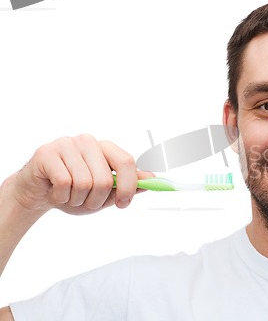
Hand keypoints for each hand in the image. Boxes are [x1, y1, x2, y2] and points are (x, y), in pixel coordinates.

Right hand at [8, 134, 151, 215]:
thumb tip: (152, 180)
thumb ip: (128, 185)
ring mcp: (67, 144)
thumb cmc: (74, 192)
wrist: (38, 193)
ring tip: (70, 197)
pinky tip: (56, 193)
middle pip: (105, 178)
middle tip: (87, 204)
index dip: (129, 185)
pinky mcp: (47, 153)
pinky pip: (63, 182)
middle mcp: (88, 141)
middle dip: (97, 200)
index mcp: (105, 148)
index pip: (126, 161)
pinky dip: (61, 197)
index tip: (124, 204)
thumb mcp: (104, 193)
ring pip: (84, 183)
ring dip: (77, 200)